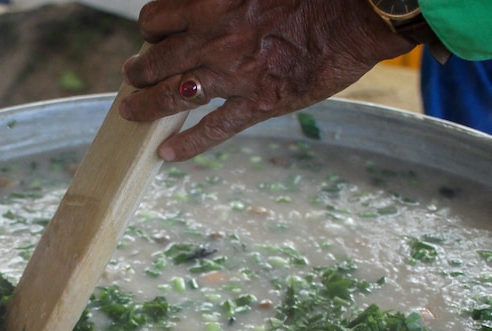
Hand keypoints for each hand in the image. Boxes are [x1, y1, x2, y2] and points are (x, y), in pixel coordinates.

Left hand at [118, 0, 414, 160]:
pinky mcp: (258, 103)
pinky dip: (186, 145)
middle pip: (153, 61)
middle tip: (132, 77)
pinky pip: (212, 130)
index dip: (151, 30)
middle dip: (137, 72)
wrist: (359, 12)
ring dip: (145, 107)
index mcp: (209, 2)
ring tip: (132, 112)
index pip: (155, 20)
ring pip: (170, 97)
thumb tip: (206, 6)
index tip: (155, 37)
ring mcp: (233, 75)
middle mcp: (212, 39)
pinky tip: (166, 155)